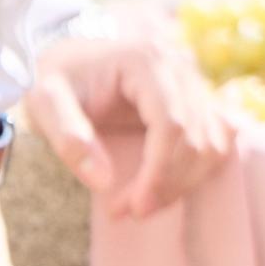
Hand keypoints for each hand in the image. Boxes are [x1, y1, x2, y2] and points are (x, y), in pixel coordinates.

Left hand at [26, 32, 233, 219]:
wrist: (72, 53)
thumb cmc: (58, 75)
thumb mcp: (45, 99)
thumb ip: (68, 136)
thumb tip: (103, 182)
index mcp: (145, 60)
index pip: (171, 124)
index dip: (158, 173)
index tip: (133, 208)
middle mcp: (178, 64)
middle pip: (194, 137)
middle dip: (166, 184)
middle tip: (126, 212)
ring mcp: (192, 78)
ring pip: (211, 141)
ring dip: (183, 182)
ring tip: (141, 202)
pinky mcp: (197, 94)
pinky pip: (219, 134)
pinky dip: (201, 166)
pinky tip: (171, 184)